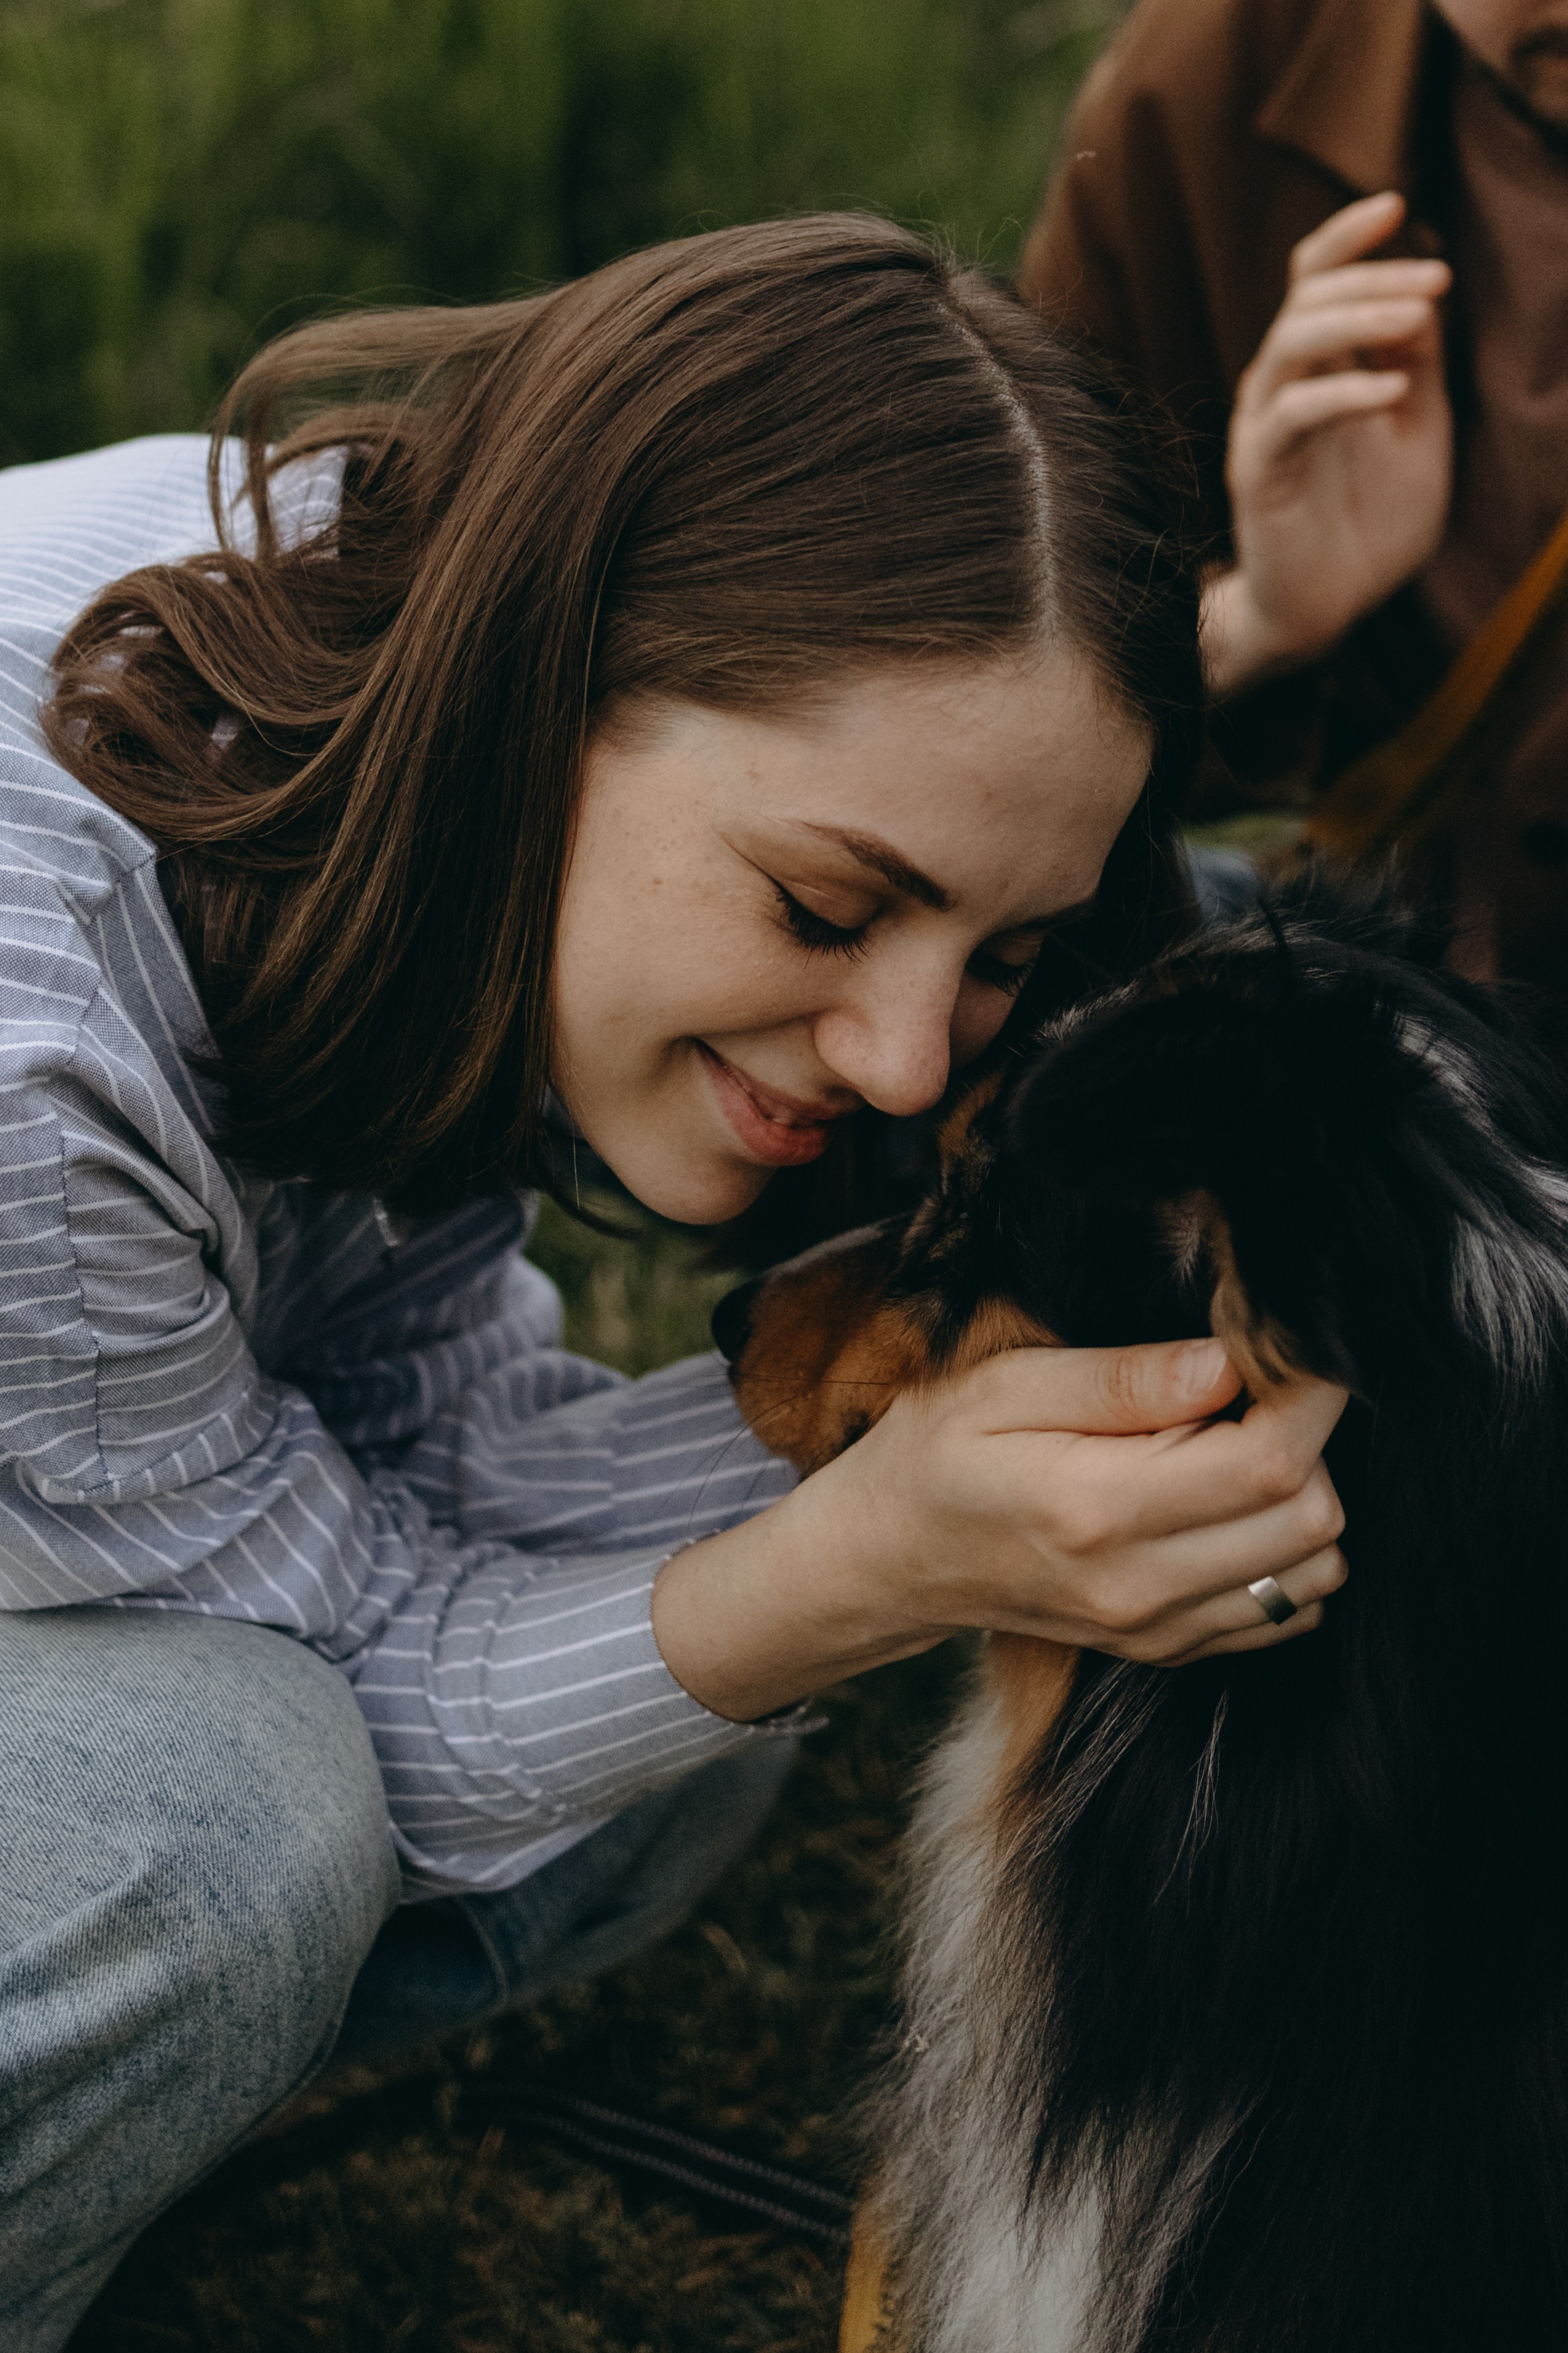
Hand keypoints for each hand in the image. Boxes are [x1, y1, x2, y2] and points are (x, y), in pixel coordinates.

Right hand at [651, 1337, 1347, 1719]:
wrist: (889, 1559)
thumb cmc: (938, 1453)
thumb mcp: (1006, 1384)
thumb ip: (1123, 1378)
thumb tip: (1232, 1363)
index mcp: (1097, 1509)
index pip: (1270, 1463)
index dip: (1308, 1397)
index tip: (1289, 1350)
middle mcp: (1138, 1586)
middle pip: (1311, 1521)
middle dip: (1309, 1442)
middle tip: (1246, 1394)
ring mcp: (1156, 1630)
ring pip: (1313, 1571)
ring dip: (1300, 1500)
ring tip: (1229, 1449)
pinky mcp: (1167, 1648)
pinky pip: (1283, 1611)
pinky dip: (1283, 1553)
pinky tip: (1222, 1505)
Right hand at [1202, 191, 1452, 700]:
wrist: (1327, 613)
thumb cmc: (1368, 527)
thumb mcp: (1418, 430)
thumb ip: (1419, 365)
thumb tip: (1425, 293)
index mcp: (1314, 369)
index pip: (1313, 278)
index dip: (1348, 237)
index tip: (1399, 205)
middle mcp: (1279, 388)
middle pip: (1306, 299)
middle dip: (1372, 277)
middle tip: (1436, 280)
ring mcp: (1263, 430)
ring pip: (1291, 345)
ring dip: (1355, 320)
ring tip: (1417, 317)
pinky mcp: (1258, 475)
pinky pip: (1291, 417)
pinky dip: (1341, 395)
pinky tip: (1390, 392)